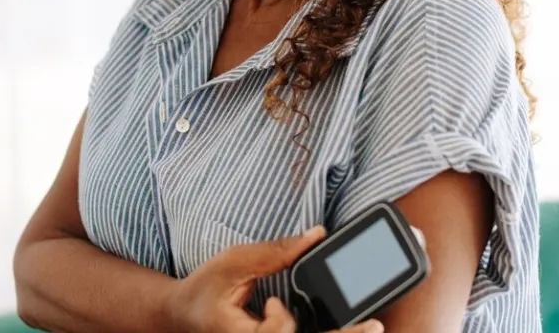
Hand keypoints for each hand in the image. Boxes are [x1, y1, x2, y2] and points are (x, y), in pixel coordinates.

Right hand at [165, 226, 384, 332]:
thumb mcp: (232, 263)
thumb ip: (274, 252)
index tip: (273, 301)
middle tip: (375, 326)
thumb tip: (316, 235)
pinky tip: (352, 324)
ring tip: (372, 327)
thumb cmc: (204, 290)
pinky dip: (329, 329)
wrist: (184, 314)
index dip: (280, 321)